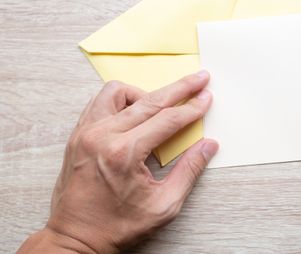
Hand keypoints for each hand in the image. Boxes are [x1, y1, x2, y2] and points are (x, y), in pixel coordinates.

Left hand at [17, 70, 217, 253]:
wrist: (75, 238)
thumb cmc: (116, 226)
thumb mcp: (163, 205)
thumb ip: (189, 171)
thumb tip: (208, 146)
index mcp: (124, 154)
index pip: (168, 120)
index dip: (192, 108)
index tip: (207, 98)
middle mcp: (102, 136)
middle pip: (149, 100)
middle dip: (180, 88)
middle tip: (199, 79)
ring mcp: (86, 133)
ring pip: (118, 92)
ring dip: (145, 93)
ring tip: (161, 104)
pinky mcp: (78, 135)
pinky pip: (100, 102)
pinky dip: (121, 101)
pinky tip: (134, 110)